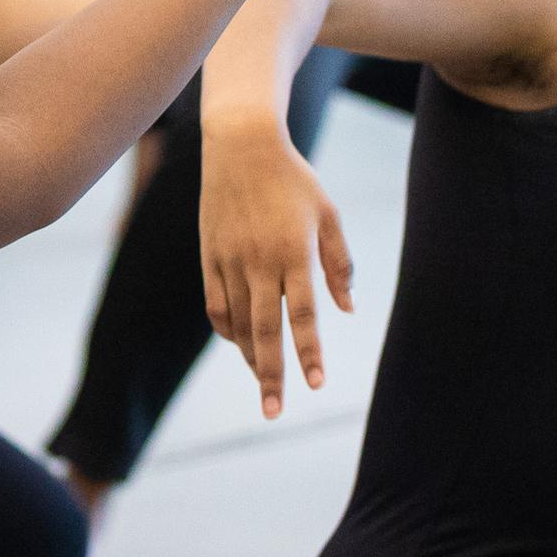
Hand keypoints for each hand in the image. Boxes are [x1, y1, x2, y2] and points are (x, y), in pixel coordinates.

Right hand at [198, 118, 352, 419]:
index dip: (309, 352)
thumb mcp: (328, 215)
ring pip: (238, 323)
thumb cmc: (294, 180)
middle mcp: (259, 261)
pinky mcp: (209, 257)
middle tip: (274, 411)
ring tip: (265, 383)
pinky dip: (229, 331)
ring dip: (251, 357)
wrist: (240, 146)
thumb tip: (346, 309)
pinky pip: (216, 306)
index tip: (316, 383)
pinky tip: (241, 345)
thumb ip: (339, 263)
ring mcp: (229, 261)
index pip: (303, 314)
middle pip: (264, 331)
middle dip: (271, 375)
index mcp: (294, 252)